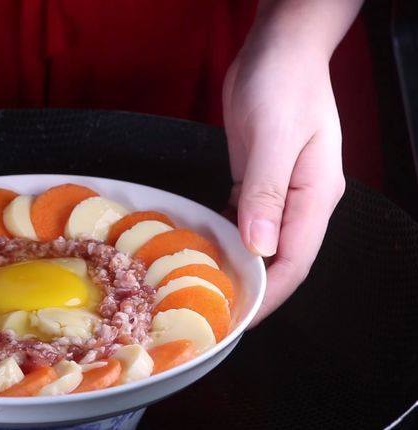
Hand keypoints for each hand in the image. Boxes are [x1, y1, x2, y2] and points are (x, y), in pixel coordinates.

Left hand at [223, 43, 345, 325]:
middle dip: (254, 287)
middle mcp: (301, 200)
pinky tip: (210, 247)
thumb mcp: (274, 139)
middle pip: (281, 257)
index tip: (241, 316)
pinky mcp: (259, 179)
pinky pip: (247, 218)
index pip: (296, 260)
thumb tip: (260, 245)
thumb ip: (267, 193)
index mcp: (315, 196)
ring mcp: (281, 190)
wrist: (278, 51)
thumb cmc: (282, 86)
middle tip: (218, 311)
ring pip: (263, 241)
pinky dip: (231, 237)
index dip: (269, 293)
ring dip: (241, 265)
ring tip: (209, 288)